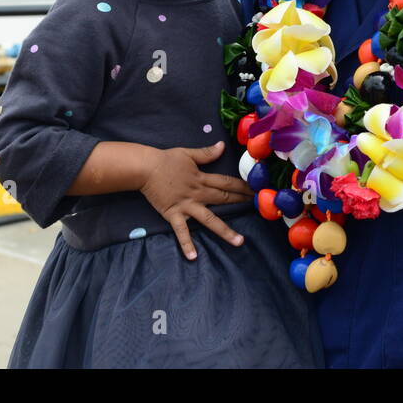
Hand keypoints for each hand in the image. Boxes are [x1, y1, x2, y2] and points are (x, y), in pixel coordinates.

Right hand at [139, 142, 252, 259]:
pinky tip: (193, 256)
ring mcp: (187, 206)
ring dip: (225, 231)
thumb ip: (206, 153)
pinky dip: (186, 244)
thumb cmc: (166, 160)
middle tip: (257, 209)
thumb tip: (222, 145)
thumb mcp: (188, 154)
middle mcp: (198, 193)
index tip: (256, 190)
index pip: (227, 183)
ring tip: (239, 241)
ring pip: (209, 220)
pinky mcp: (173, 214)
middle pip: (223, 199)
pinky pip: (181, 231)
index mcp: (202, 178)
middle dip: (241, 202)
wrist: (145, 168)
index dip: (242, 186)